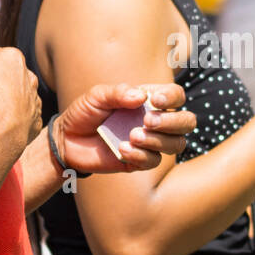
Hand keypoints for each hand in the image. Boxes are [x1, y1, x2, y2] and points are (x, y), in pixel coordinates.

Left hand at [53, 83, 195, 174]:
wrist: (66, 139)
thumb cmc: (84, 113)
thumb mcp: (97, 96)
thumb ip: (119, 93)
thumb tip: (142, 96)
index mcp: (149, 100)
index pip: (176, 96)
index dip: (172, 97)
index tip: (154, 100)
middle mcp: (155, 121)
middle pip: (187, 122)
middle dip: (172, 122)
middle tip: (147, 121)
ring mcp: (150, 142)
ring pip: (176, 144)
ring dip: (157, 140)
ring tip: (132, 135)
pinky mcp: (139, 161)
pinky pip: (153, 161)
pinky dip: (139, 155)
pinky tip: (121, 149)